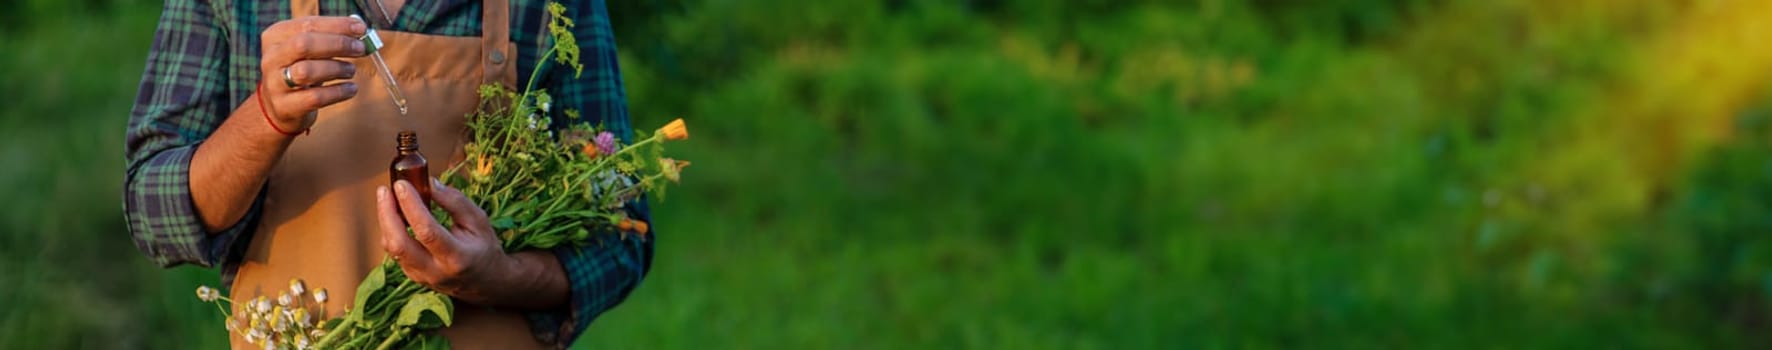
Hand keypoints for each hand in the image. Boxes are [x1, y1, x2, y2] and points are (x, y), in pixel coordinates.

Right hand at [258, 16, 369, 132]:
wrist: (281, 106)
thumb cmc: (302, 69)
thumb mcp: (309, 49)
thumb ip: (331, 37)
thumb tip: (359, 29)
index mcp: (276, 36)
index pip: (307, 24)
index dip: (337, 26)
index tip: (361, 29)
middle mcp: (271, 58)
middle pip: (303, 44)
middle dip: (337, 44)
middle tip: (360, 49)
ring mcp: (274, 83)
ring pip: (306, 71)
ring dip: (336, 68)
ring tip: (350, 70)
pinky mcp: (284, 106)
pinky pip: (315, 97)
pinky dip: (338, 92)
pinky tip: (351, 88)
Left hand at [376, 178, 516, 303]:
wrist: (485, 282)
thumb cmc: (483, 248)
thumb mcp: (479, 221)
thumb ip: (455, 201)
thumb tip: (430, 183)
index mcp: (457, 258)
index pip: (427, 231)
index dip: (411, 206)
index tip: (402, 185)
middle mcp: (435, 271)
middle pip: (399, 244)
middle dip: (387, 214)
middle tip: (384, 190)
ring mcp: (421, 276)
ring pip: (392, 248)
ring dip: (385, 220)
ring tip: (388, 197)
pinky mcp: (412, 275)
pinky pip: (394, 251)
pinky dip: (390, 229)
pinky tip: (394, 214)